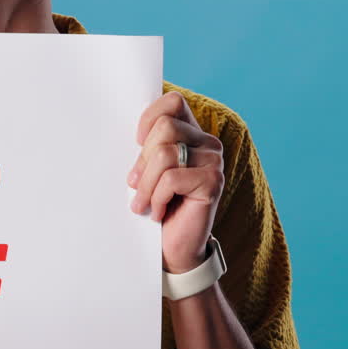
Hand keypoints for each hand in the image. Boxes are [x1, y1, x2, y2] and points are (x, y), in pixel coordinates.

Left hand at [127, 91, 225, 272]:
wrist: (174, 246)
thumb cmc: (157, 203)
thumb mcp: (148, 169)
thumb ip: (148, 145)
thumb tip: (133, 132)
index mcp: (192, 132)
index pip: (173, 102)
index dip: (149, 118)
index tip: (137, 143)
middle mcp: (208, 142)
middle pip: (164, 129)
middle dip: (142, 160)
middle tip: (135, 185)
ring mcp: (214, 161)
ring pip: (165, 154)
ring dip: (145, 184)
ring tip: (141, 202)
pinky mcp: (214, 182)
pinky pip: (172, 179)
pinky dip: (157, 197)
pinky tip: (158, 211)